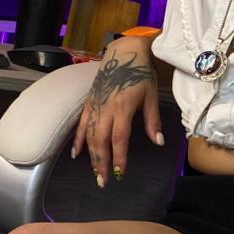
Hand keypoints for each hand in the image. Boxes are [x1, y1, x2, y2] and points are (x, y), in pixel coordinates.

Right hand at [70, 38, 164, 188]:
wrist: (124, 52)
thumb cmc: (140, 74)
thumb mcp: (151, 96)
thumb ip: (152, 120)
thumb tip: (158, 142)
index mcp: (122, 107)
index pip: (119, 137)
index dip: (119, 156)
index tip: (121, 173)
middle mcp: (105, 108)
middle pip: (100, 140)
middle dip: (102, 163)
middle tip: (104, 181)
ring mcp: (95, 106)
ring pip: (89, 135)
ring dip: (91, 156)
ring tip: (95, 173)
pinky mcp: (89, 103)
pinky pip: (80, 124)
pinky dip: (77, 140)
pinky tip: (76, 154)